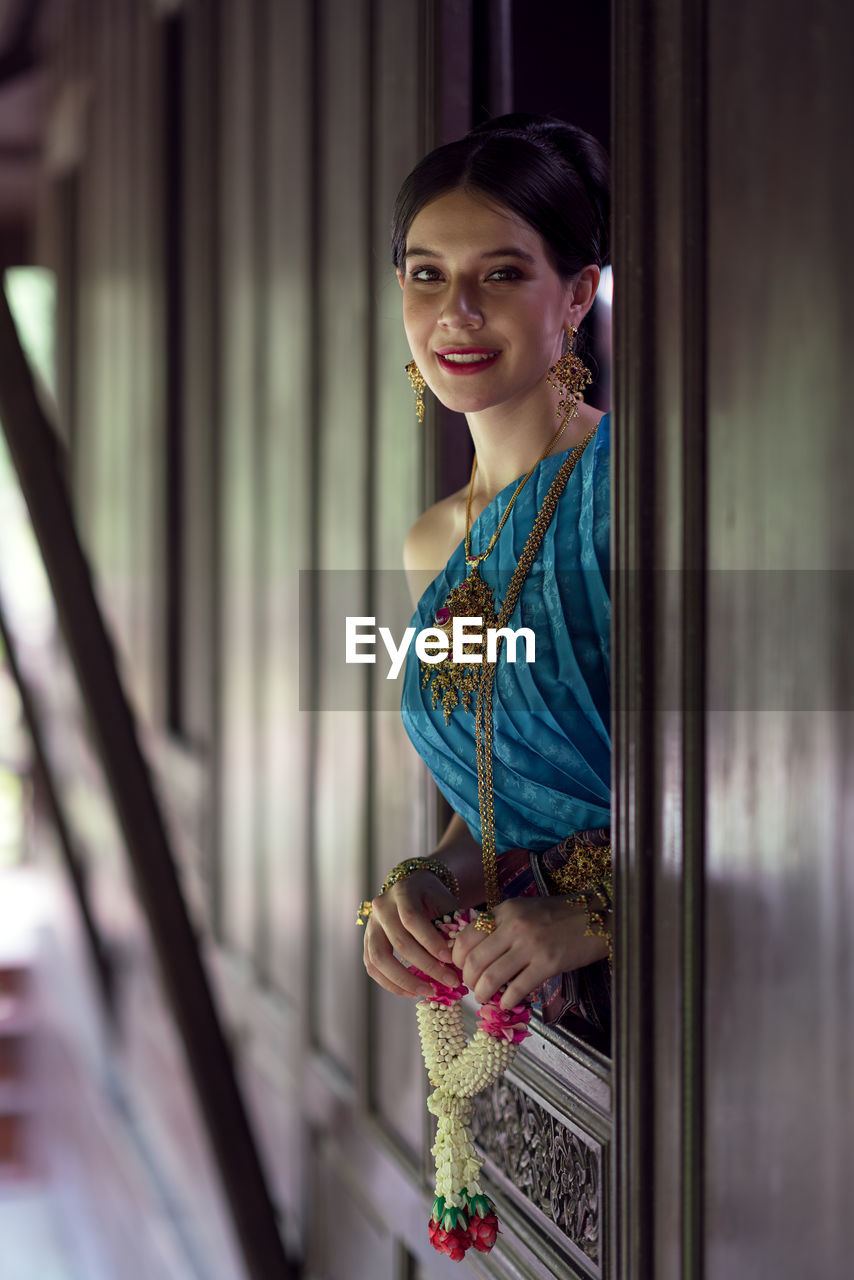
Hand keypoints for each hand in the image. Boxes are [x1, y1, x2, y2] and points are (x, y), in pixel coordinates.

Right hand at [362, 870, 460, 998]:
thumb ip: (451, 928)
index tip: (450, 960)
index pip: (412, 919)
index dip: (431, 942)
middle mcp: (381, 906)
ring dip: (405, 980)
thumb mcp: (446, 904)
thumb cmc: (435, 900)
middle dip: (426, 966)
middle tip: (448, 982)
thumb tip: (457, 963)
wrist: (416, 891)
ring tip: (428, 992)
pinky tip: (412, 992)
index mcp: (402, 891)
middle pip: (399, 941)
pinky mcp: (367, 941)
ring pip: (379, 958)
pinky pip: (372, 967)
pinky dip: (391, 984)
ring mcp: (371, 924)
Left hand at [451, 897, 609, 1009]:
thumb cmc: (560, 914)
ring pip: (491, 977)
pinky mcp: (548, 962)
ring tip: (485, 998)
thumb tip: (477, 950)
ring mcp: (530, 944)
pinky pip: (517, 988)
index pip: (466, 937)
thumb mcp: (524, 909)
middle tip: (473, 988)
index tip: (460, 970)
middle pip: (473, 960)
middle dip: (468, 980)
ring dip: (483, 994)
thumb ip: (501, 925)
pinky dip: (506, 1001)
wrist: (597, 916)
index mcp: (505, 911)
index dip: (457, 959)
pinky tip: (506, 1004)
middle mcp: (513, 925)